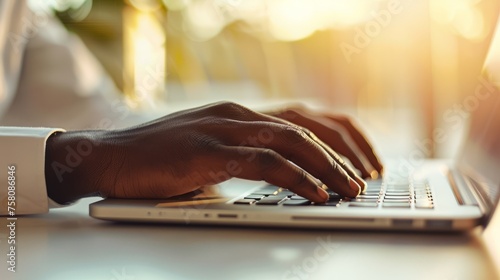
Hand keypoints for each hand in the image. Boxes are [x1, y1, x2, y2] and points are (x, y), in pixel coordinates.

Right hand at [45, 102, 368, 203]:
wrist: (110, 156)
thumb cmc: (159, 157)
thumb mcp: (208, 147)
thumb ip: (240, 151)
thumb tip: (277, 172)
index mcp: (238, 113)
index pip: (300, 120)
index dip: (334, 141)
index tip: (355, 164)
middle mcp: (236, 115)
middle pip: (304, 130)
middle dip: (340, 156)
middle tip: (363, 180)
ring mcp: (222, 130)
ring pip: (291, 143)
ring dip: (326, 169)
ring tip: (350, 191)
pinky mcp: (208, 152)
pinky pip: (264, 164)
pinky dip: (296, 178)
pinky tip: (316, 193)